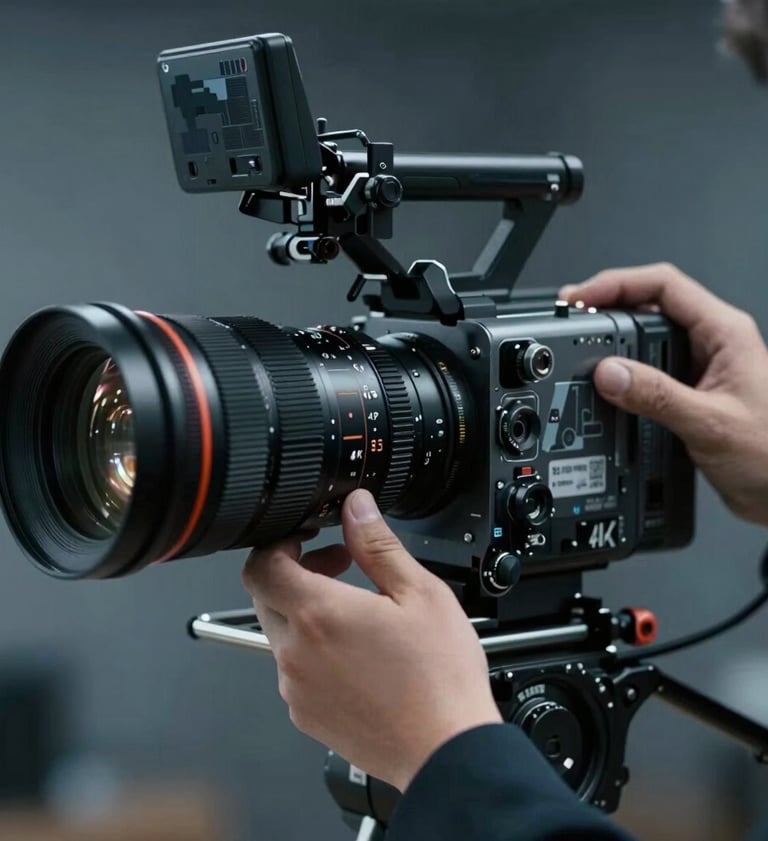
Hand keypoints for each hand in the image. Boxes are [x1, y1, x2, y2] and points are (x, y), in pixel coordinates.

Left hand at [241, 490, 500, 791]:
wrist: (445, 751)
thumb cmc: (439, 677)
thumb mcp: (419, 593)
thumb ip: (377, 544)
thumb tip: (356, 507)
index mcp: (319, 614)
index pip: (261, 565)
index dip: (279, 543)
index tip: (304, 539)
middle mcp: (296, 653)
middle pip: (268, 596)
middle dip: (298, 573)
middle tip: (340, 568)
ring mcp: (296, 688)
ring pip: (282, 633)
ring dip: (308, 613)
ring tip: (358, 613)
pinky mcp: (305, 715)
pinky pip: (294, 669)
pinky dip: (314, 650)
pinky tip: (358, 653)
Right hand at [560, 263, 767, 526]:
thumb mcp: (710, 423)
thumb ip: (657, 396)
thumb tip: (610, 373)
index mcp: (725, 333)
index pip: (663, 286)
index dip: (616, 285)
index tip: (581, 299)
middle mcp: (712, 345)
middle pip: (648, 308)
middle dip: (607, 314)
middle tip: (572, 326)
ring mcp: (699, 369)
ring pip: (646, 342)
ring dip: (614, 348)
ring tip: (583, 355)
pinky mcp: (688, 395)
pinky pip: (647, 374)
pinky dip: (623, 378)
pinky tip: (607, 390)